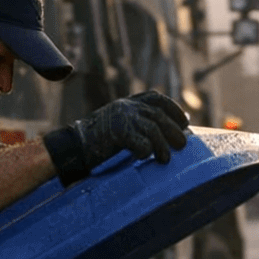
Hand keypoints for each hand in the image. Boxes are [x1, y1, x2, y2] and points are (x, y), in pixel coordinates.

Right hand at [43, 91, 189, 183]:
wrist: (73, 148)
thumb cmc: (98, 142)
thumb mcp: (119, 125)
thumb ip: (138, 123)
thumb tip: (168, 133)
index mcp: (128, 103)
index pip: (156, 99)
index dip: (173, 109)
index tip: (185, 121)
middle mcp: (126, 106)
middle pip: (159, 116)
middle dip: (174, 131)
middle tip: (182, 145)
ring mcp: (122, 118)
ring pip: (153, 130)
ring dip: (163, 147)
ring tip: (165, 159)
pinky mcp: (117, 132)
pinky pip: (142, 143)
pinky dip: (147, 152)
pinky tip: (145, 158)